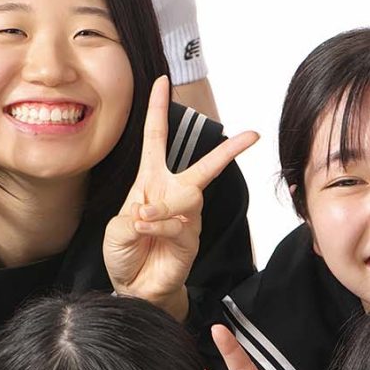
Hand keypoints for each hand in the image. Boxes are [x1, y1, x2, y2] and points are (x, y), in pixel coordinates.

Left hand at [102, 77, 256, 311]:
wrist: (133, 287)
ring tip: (142, 220)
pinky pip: (180, 223)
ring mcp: (186, 216)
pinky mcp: (191, 237)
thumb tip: (152, 212)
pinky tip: (146, 230)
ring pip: (186, 197)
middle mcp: (173, 193)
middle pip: (204, 165)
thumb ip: (133, 216)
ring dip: (160, 208)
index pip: (155, 139)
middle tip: (252, 135)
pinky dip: (159, 225)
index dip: (158, 110)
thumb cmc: (125, 252)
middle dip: (229, 150)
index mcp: (150, 182)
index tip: (162, 82)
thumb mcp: (117, 228)